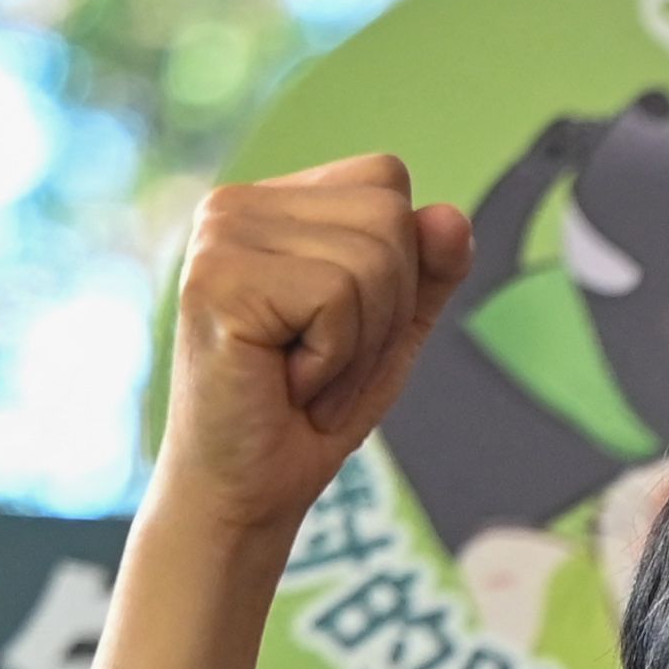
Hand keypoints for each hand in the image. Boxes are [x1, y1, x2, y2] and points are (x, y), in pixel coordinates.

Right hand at [81, 156, 476, 668]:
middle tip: (324, 363)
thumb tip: (451, 215)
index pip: (386, 178)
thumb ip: (426, 272)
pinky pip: (339, 297)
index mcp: (272, 202)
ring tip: (304, 375)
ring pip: (373, 258)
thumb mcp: (390, 332)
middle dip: (385, 311)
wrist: (250, 490)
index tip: (344, 326)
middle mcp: (235, 204)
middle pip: (389, 216)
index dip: (399, 268)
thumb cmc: (311, 412)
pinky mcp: (217, 279)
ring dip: (360, 343)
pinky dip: (335, 359)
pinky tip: (285, 382)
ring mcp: (219, 236)